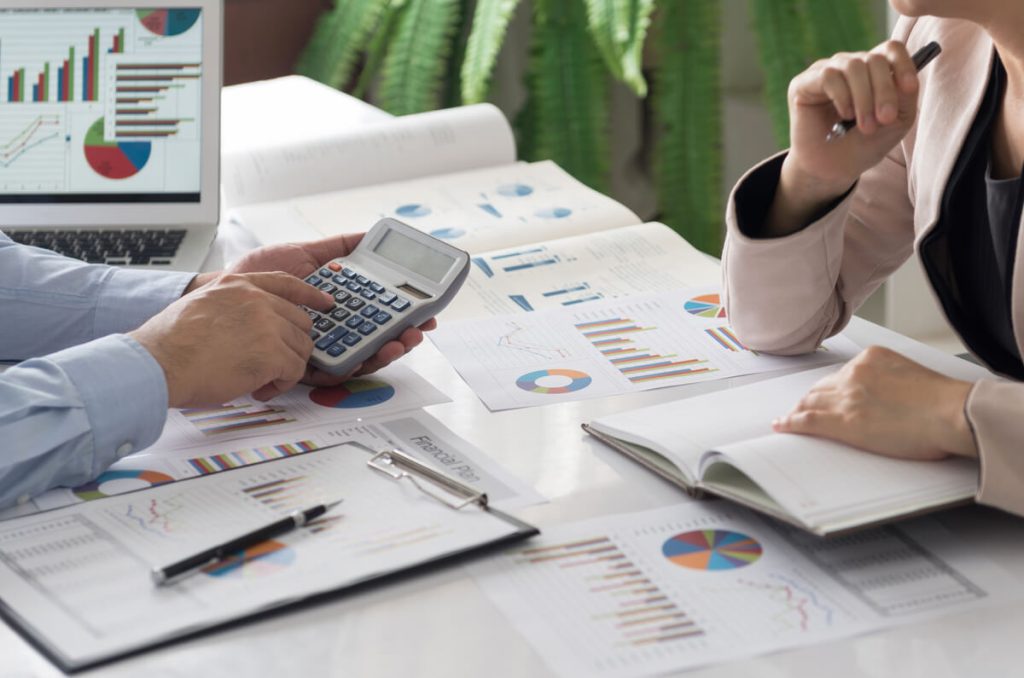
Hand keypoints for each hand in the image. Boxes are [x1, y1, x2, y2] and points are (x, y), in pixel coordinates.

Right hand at [131, 272, 333, 407]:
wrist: (158, 362)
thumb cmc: (169, 343)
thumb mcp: (201, 304)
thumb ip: (230, 307)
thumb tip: (243, 327)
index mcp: (238, 285)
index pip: (286, 283)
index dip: (310, 295)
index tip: (326, 303)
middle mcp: (257, 300)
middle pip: (300, 321)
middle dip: (291, 345)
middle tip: (274, 363)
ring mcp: (267, 325)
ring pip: (300, 348)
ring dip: (285, 368)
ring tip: (261, 381)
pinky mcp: (272, 353)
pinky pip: (294, 371)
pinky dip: (281, 385)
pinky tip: (260, 390)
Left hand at [214, 234, 436, 391]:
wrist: (225, 293)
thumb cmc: (255, 277)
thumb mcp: (303, 254)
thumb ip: (337, 248)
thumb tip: (368, 235)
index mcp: (336, 306)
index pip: (376, 314)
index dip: (401, 315)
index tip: (422, 310)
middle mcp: (331, 330)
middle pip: (377, 338)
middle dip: (404, 335)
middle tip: (420, 328)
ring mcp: (319, 349)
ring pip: (363, 357)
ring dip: (388, 351)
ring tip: (403, 340)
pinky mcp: (303, 366)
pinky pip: (335, 371)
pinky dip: (357, 363)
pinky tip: (370, 352)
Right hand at [767, 41, 920, 234]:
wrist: (833, 169)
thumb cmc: (864, 144)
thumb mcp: (896, 122)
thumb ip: (905, 96)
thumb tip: (902, 77)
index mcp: (873, 71)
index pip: (891, 49)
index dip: (903, 64)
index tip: (909, 88)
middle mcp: (849, 66)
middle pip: (874, 59)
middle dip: (884, 91)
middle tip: (885, 119)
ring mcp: (825, 72)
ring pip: (853, 66)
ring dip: (864, 98)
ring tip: (866, 126)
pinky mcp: (803, 83)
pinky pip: (829, 76)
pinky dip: (842, 97)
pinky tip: (843, 115)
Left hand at [772, 346, 976, 460]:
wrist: (952, 413)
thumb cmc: (946, 402)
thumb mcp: (914, 376)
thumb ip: (894, 381)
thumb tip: (891, 397)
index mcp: (873, 358)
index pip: (842, 373)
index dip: (831, 387)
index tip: (827, 393)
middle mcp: (855, 373)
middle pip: (822, 386)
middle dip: (811, 397)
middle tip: (802, 407)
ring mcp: (846, 396)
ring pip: (811, 402)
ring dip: (798, 410)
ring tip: (789, 419)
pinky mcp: (843, 421)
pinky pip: (808, 421)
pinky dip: (791, 422)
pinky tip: (783, 425)